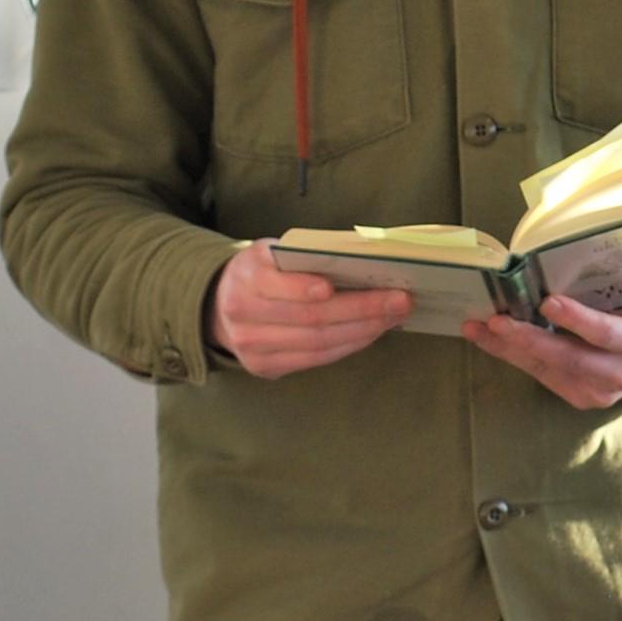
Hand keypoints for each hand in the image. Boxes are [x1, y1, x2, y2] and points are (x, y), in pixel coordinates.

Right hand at [208, 240, 409, 376]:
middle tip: (399, 300)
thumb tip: (364, 262)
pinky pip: (315, 359)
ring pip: (317, 344)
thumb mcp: (272, 252)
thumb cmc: (263, 271)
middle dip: (361, 309)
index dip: (303, 289)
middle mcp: (242, 315)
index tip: (334, 287)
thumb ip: (304, 256)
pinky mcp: (265, 368)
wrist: (222, 304)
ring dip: (363, 331)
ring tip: (394, 316)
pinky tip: (372, 332)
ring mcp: (252, 347)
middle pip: (309, 319)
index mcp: (244, 277)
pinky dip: (348, 345)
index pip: (276, 286)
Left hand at [465, 290, 621, 410]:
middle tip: (493, 321)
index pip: (605, 333)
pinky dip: (516, 356)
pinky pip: (544, 375)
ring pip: (548, 370)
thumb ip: (607, 284)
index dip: (577, 320)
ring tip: (476, 328)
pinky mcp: (583, 398)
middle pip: (568, 359)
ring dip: (509, 349)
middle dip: (526, 340)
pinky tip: (491, 339)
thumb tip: (560, 253)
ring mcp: (600, 393)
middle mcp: (621, 374)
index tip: (548, 303)